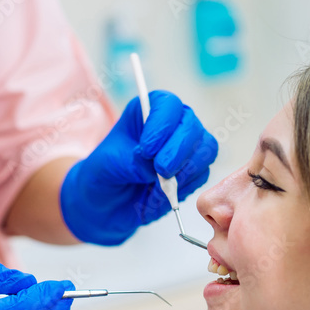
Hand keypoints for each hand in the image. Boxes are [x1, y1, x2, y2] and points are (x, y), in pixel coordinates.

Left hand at [60, 90, 218, 245]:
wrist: (106, 205)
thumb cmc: (103, 176)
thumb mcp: (108, 165)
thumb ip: (131, 162)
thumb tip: (153, 166)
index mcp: (147, 112)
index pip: (168, 105)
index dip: (162, 125)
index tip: (146, 149)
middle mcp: (171, 125)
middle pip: (192, 125)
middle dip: (178, 150)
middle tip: (160, 170)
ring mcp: (185, 149)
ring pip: (205, 149)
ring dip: (186, 169)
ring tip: (159, 184)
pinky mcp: (192, 172)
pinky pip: (202, 175)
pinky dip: (185, 186)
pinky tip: (161, 194)